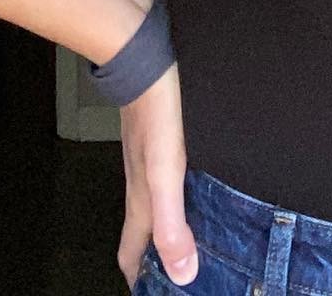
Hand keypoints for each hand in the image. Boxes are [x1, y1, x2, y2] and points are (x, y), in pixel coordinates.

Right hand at [118, 57, 198, 289]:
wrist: (144, 59)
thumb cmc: (155, 114)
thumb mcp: (166, 173)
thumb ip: (172, 222)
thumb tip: (183, 273)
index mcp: (141, 199)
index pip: (132, 251)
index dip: (138, 278)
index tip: (149, 295)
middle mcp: (142, 183)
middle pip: (144, 231)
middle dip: (156, 256)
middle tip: (180, 272)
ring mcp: (149, 160)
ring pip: (156, 205)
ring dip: (169, 225)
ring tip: (193, 238)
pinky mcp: (160, 140)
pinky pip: (168, 179)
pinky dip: (180, 194)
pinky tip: (199, 186)